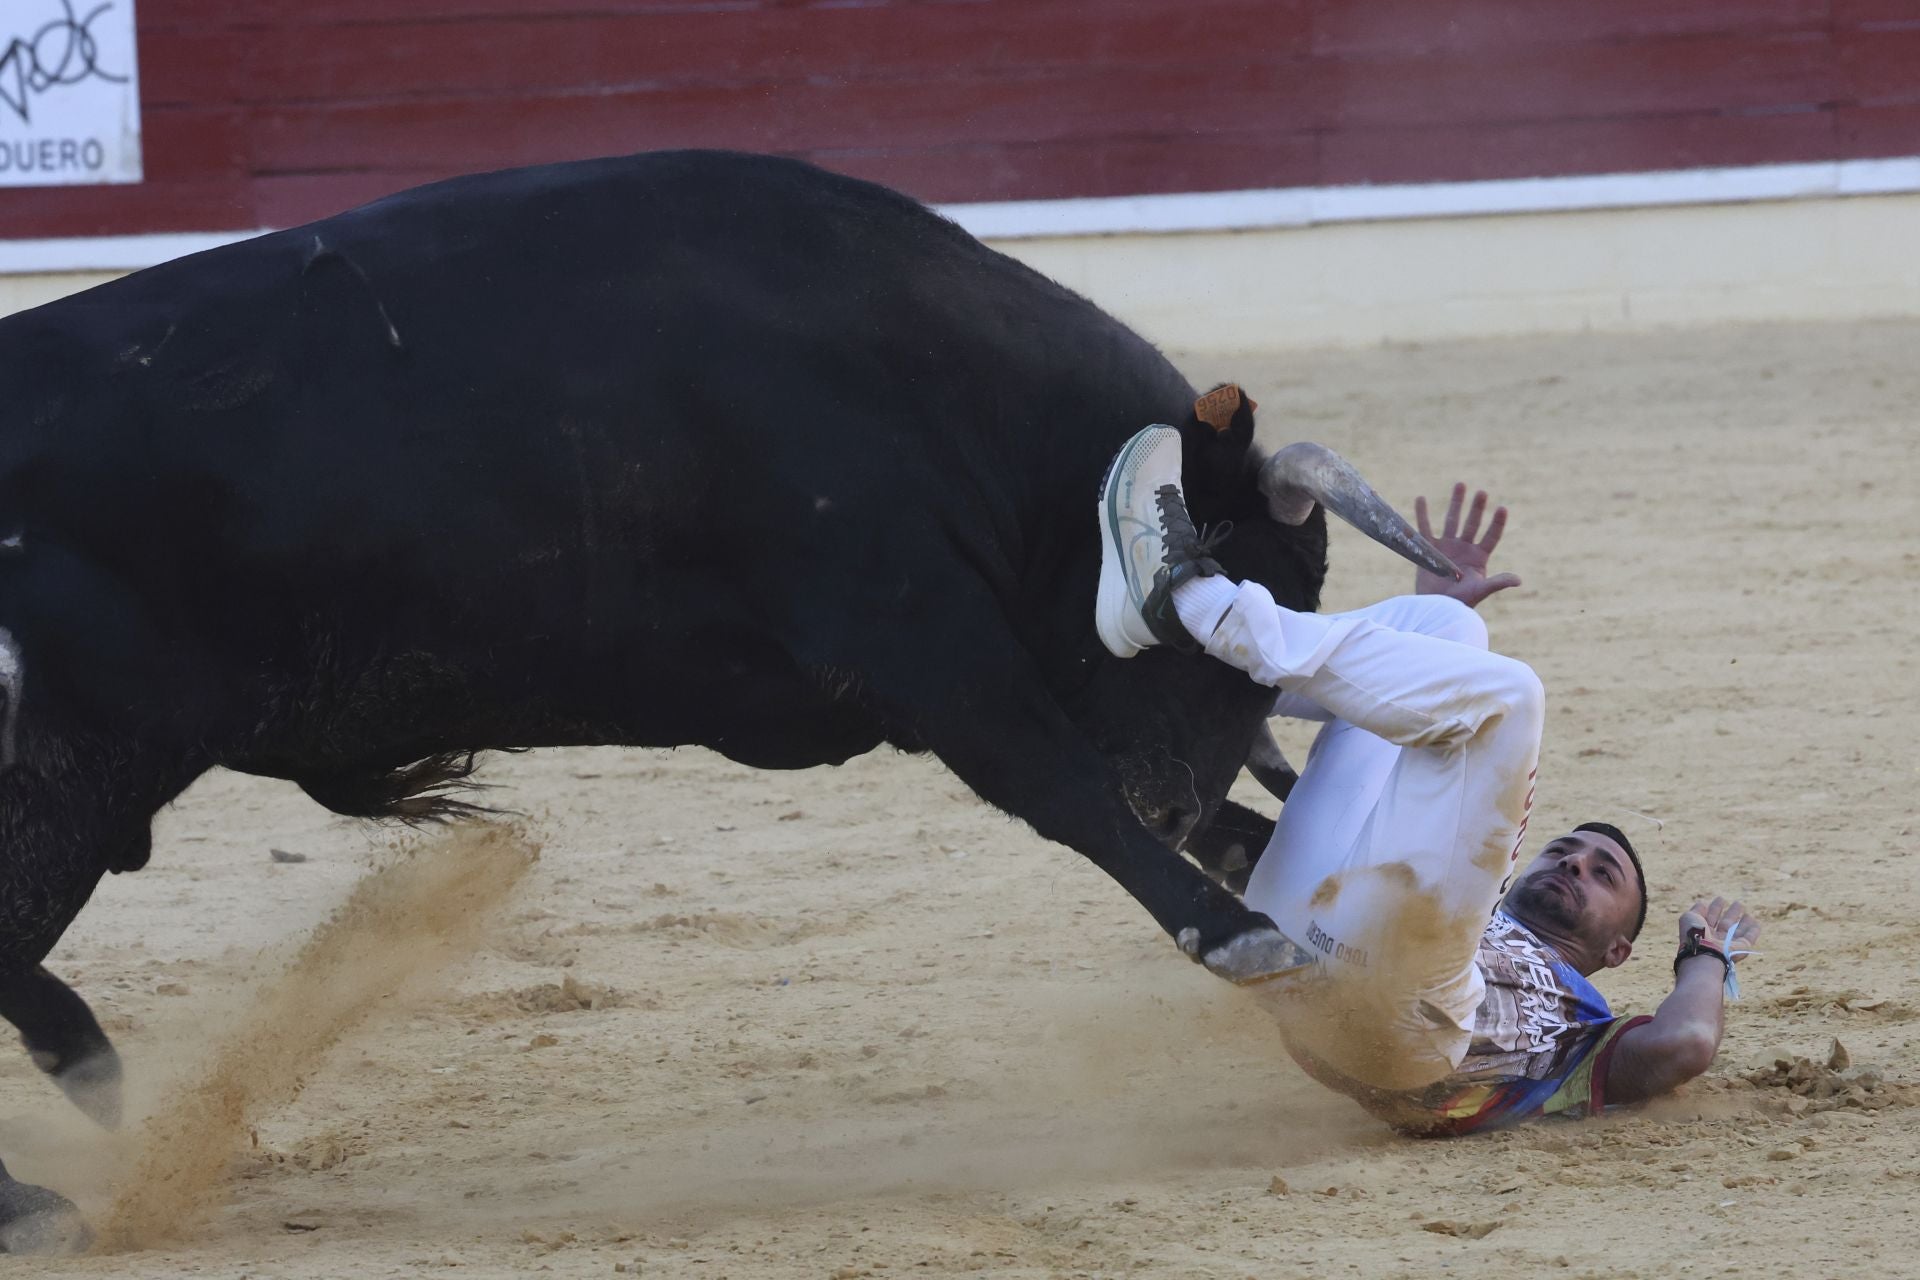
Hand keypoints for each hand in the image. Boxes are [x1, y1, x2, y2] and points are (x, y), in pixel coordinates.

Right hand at [1413, 483, 1521, 607]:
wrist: (1434, 606)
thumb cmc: (1460, 602)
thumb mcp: (1480, 591)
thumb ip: (1497, 583)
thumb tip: (1518, 580)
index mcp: (1479, 557)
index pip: (1491, 536)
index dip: (1497, 523)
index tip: (1502, 508)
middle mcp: (1464, 548)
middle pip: (1472, 523)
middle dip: (1477, 508)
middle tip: (1482, 492)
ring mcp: (1447, 547)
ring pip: (1452, 520)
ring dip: (1456, 503)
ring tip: (1461, 484)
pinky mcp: (1429, 549)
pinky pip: (1424, 528)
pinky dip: (1422, 514)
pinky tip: (1421, 499)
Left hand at [1678, 897, 1759, 957]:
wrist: (1703, 953)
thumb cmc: (1694, 934)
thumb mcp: (1689, 917)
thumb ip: (1696, 910)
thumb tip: (1702, 904)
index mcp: (1702, 931)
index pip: (1710, 918)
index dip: (1715, 908)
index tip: (1721, 898)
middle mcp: (1715, 939)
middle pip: (1726, 924)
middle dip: (1732, 913)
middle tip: (1739, 903)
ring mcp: (1728, 944)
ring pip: (1738, 931)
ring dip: (1744, 922)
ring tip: (1748, 913)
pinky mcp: (1740, 949)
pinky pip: (1749, 939)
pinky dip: (1754, 931)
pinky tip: (1757, 923)